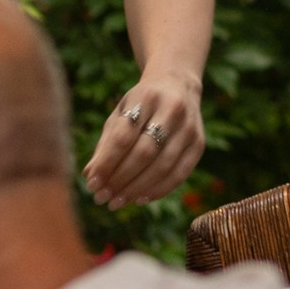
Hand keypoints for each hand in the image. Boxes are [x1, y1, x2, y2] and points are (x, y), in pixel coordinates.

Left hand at [83, 69, 204, 207]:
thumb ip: (105, 144)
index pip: (124, 136)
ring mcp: (189, 127)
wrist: (178, 85)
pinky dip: (159, 190)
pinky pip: (179, 174)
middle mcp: (172, 109)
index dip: (107, 163)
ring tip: (116, 202)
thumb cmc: (141, 105)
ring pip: (162, 166)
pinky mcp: (199, 143)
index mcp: (146, 97)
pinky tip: (140, 199)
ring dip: (137, 189)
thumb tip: (90, 177)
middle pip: (144, 153)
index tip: (91, 184)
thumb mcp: (121, 114)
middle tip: (102, 198)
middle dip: (121, 179)